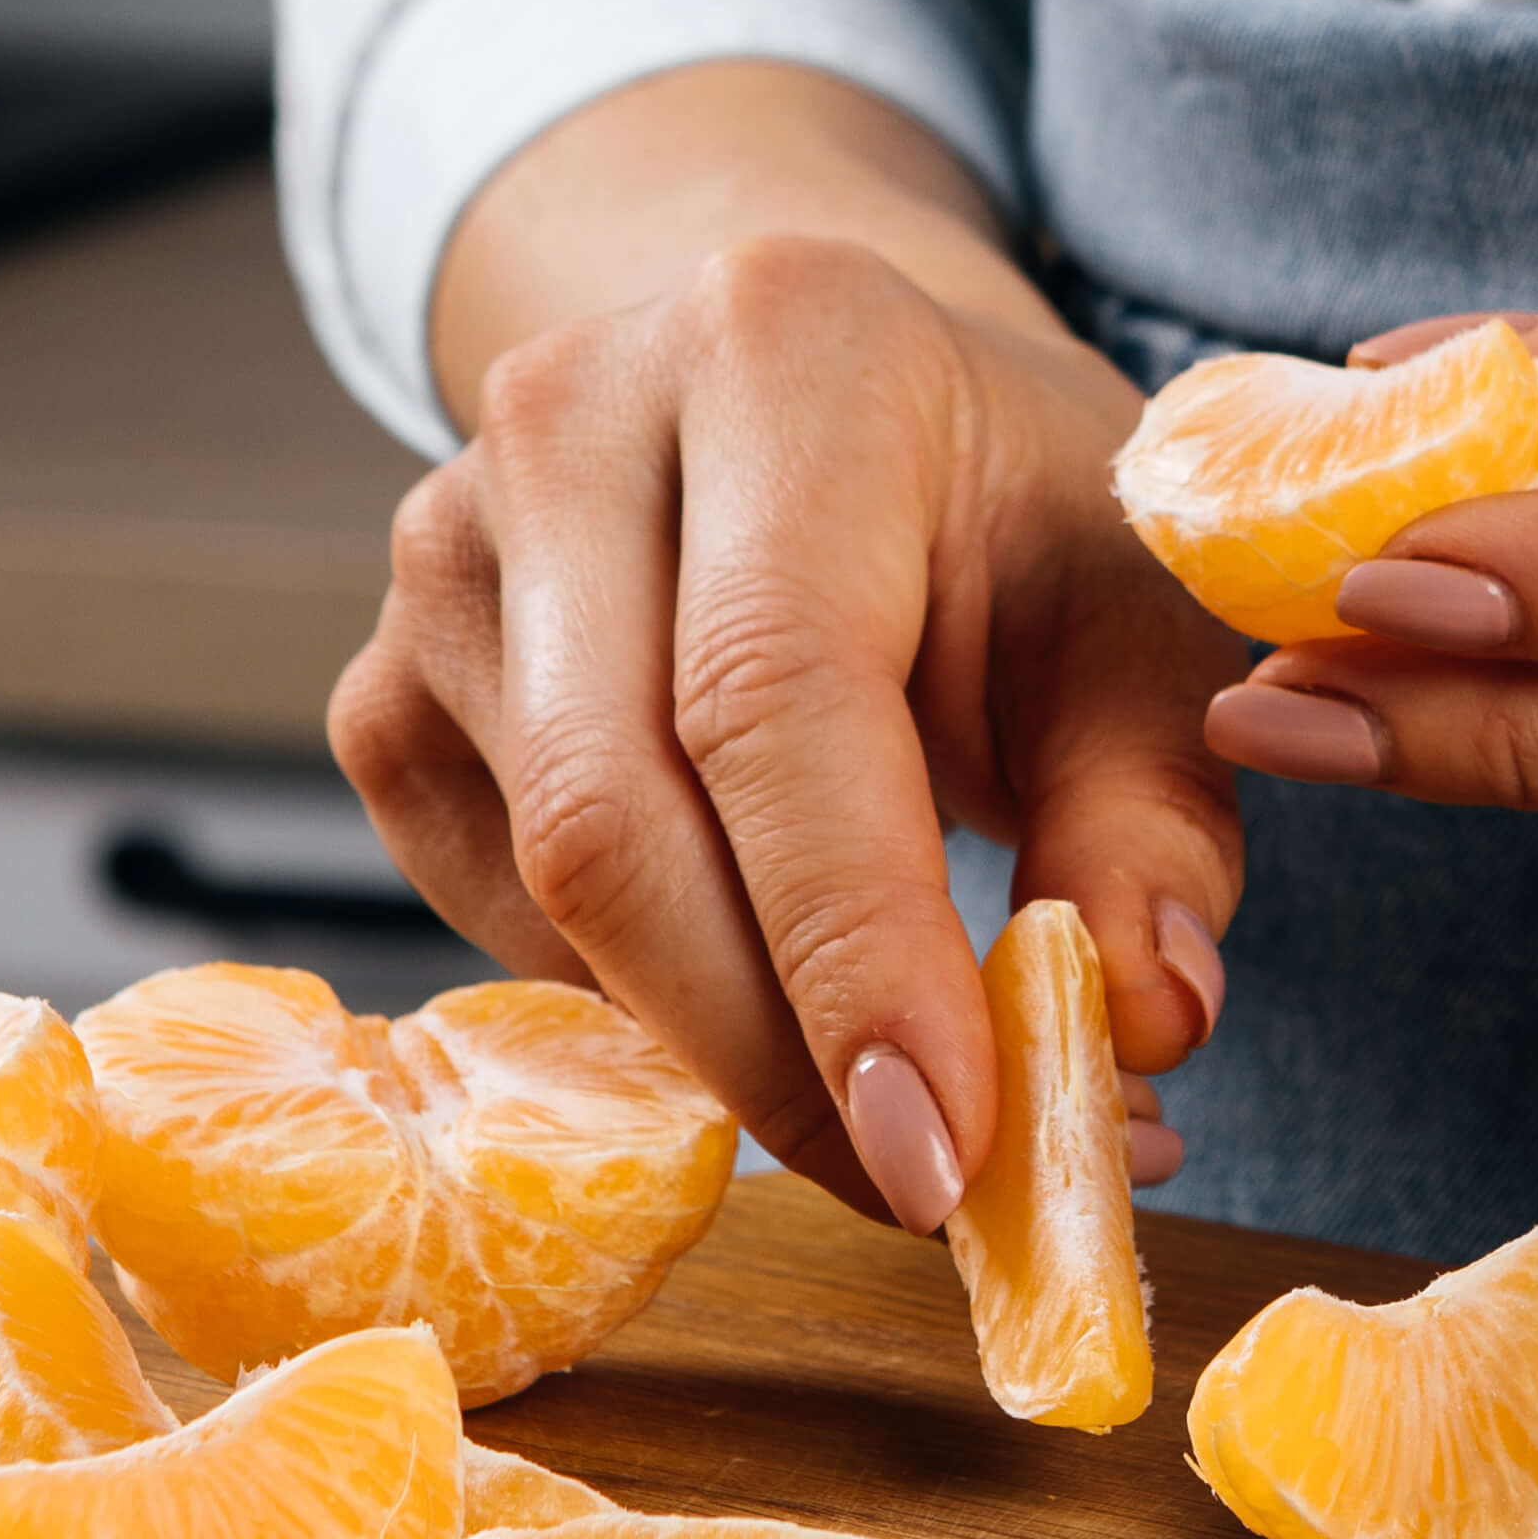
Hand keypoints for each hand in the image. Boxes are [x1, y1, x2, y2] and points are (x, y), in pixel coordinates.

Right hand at [336, 70, 1245, 1225]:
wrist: (832, 402)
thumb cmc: (1009, 514)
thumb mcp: (1140, 620)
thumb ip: (1154, 818)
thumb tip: (1139, 1027)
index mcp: (779, 349)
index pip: (773, 693)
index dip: (847, 947)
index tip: (943, 1153)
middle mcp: (564, 423)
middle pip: (615, 816)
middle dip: (774, 1052)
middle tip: (929, 1189)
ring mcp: (439, 554)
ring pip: (548, 885)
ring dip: (725, 1046)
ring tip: (903, 1093)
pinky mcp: (384, 688)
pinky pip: (495, 914)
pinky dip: (643, 1006)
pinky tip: (771, 993)